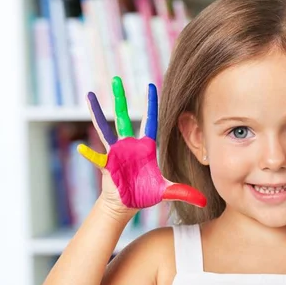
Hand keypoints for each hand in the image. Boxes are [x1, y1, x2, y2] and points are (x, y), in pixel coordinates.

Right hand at [77, 76, 206, 213]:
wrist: (127, 205)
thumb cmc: (145, 193)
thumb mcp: (166, 191)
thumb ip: (184, 192)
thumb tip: (204, 201)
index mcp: (145, 147)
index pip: (149, 121)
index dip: (150, 104)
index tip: (150, 86)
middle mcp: (129, 145)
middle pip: (124, 117)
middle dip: (121, 99)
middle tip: (117, 79)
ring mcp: (115, 152)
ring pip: (106, 129)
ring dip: (97, 113)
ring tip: (89, 95)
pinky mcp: (107, 165)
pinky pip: (97, 158)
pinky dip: (89, 154)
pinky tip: (81, 148)